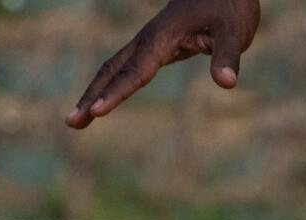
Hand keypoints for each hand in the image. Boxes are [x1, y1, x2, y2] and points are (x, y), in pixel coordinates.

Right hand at [67, 0, 260, 128]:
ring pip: (114, 68)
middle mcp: (148, 39)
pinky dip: (111, 84)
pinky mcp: (155, 46)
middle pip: (112, 70)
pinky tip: (106, 98)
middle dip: (91, 96)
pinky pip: (126, 67)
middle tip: (71, 122)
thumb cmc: (229, 7)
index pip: (136, 71)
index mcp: (162, 37)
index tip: (97, 113)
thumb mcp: (233, 32)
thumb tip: (227, 83)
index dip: (117, 93)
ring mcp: (148, 42)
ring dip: (94, 92)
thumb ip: (227, 57)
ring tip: (78, 120)